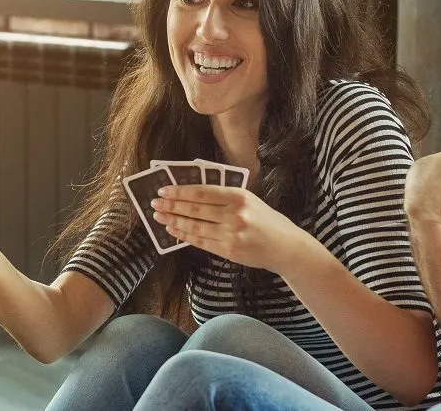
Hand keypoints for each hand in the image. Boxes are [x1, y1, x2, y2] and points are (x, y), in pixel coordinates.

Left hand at [150, 184, 324, 274]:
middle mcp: (234, 214)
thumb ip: (226, 197)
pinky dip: (185, 236)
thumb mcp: (250, 201)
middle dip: (172, 205)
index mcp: (239, 196)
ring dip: (174, 221)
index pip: (202, 192)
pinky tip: (174, 230)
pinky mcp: (229, 250)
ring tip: (160, 217)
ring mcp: (231, 233)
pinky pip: (201, 241)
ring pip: (195, 226)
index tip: (164, 190)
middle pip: (195, 209)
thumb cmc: (267, 221)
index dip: (180, 191)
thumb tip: (193, 194)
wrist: (286, 247)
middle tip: (154, 203)